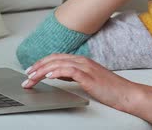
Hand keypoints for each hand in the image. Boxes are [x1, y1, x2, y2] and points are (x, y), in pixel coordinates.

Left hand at [21, 54, 138, 111]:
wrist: (126, 94)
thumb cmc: (109, 89)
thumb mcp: (87, 79)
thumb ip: (72, 74)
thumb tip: (57, 73)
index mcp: (81, 61)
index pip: (56, 58)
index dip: (41, 63)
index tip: (30, 70)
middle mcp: (82, 61)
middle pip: (54, 59)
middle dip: (37, 67)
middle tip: (26, 75)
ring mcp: (86, 68)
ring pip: (59, 64)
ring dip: (42, 70)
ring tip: (32, 77)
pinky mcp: (89, 77)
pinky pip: (70, 71)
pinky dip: (58, 72)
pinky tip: (49, 76)